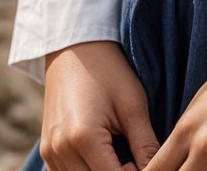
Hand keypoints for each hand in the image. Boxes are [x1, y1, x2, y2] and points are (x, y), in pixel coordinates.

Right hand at [40, 40, 160, 170]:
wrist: (75, 48)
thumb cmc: (108, 71)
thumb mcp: (133, 105)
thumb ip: (145, 145)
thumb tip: (159, 169)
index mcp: (84, 137)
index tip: (150, 164)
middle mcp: (60, 151)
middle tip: (136, 161)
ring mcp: (50, 153)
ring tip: (123, 158)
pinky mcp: (47, 152)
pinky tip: (106, 158)